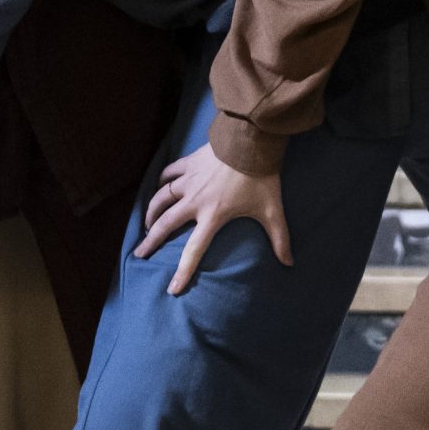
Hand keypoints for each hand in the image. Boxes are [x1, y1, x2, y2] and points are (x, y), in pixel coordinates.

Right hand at [134, 138, 289, 294]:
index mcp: (213, 216)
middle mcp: (195, 201)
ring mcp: (188, 181)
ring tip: (145, 225)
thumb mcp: (272, 210)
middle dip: (151, 241)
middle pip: (166, 225)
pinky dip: (161, 182)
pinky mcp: (188, 164)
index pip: (194, 250)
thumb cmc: (260, 176)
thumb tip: (289, 263)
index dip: (183, 272)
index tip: (172, 288)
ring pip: (160, 199)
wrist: (250, 141)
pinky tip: (158, 188)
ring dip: (151, 213)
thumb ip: (280, 238)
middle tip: (139, 253)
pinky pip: (168, 174)